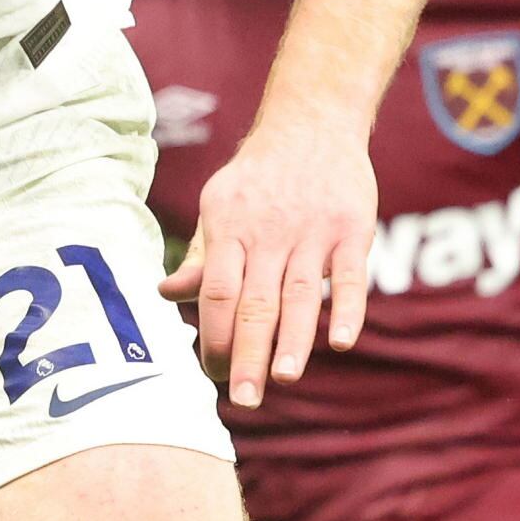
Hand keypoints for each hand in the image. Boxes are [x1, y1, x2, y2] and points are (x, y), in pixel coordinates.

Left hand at [157, 120, 377, 409]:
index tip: (212, 376)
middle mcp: (268, 231)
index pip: (216, 292)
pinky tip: (341, 342)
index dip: (213, 337)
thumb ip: (202, 257)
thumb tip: (166, 294)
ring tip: (285, 378)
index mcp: (229, 228)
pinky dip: (347, 308)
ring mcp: (313, 230)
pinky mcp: (353, 228)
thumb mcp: (220, 206)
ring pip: (299, 293)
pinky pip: (350, 274)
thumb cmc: (258, 178)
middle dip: (247, 354)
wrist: (312, 121)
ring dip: (293, 340)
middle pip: (254, 301)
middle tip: (243, 399)